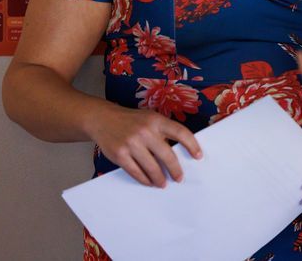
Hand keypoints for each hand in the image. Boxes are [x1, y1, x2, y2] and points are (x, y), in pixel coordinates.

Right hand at [87, 104, 201, 187]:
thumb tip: (181, 153)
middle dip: (175, 170)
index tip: (198, 156)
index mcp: (156, 120)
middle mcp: (145, 131)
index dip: (192, 145)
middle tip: (179, 178)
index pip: (180, 132)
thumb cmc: (132, 121)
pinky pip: (136, 172)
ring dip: (160, 178)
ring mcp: (131, 143)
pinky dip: (145, 180)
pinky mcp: (120, 155)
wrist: (103, 119)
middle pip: (167, 155)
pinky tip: (149, 182)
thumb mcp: (149, 118)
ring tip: (163, 183)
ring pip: (152, 167)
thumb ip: (163, 131)